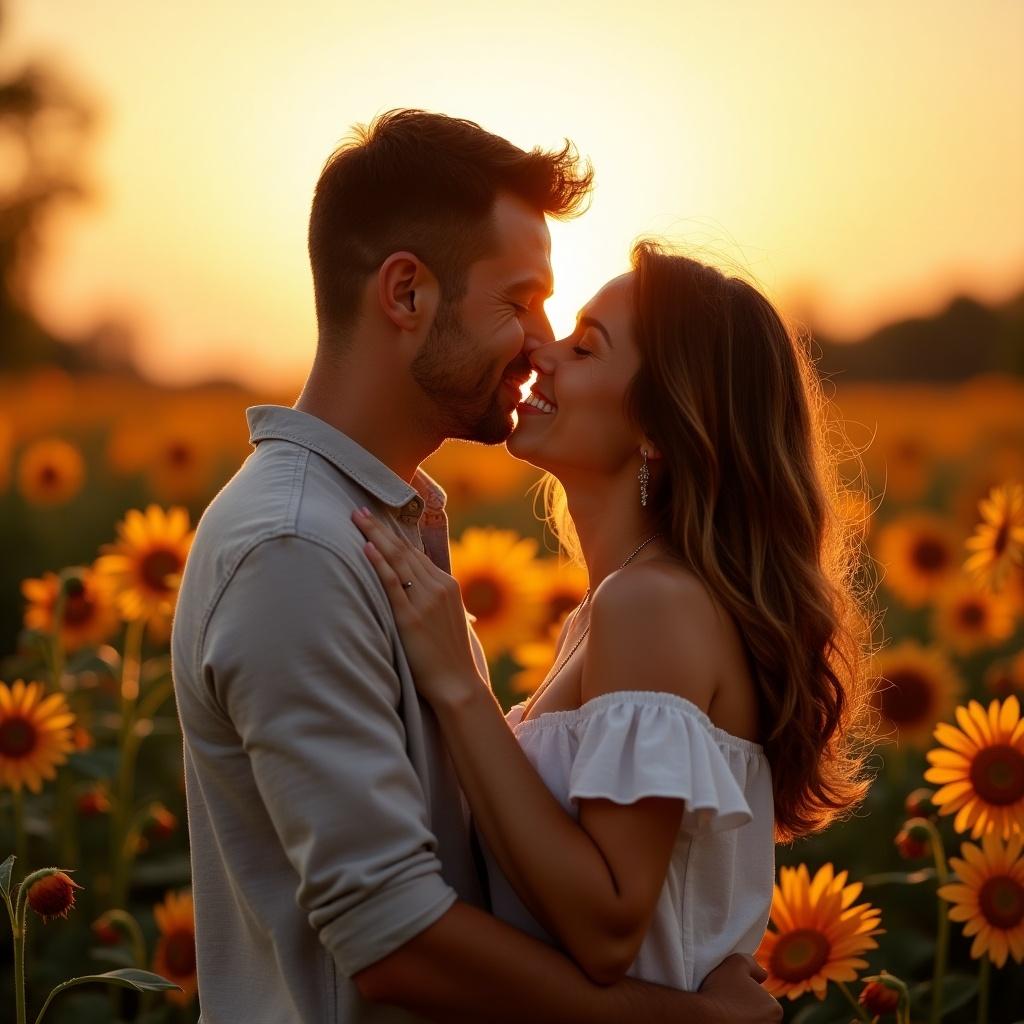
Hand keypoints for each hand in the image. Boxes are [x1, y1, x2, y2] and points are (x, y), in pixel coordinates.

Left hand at [352, 507, 484, 706]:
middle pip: (404, 550)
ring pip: (398, 560)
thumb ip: (432, 599)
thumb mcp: (447, 618)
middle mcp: (438, 587)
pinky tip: (367, 549)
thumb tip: (413, 588)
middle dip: (380, 528)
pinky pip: (393, 584)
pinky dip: (379, 564)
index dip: (394, 535)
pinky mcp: (411, 618)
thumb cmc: (448, 655)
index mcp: (447, 585)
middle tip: (359, 509)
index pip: (416, 553)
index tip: (377, 519)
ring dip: (376, 536)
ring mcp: (425, 601)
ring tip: (357, 519)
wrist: (457, 683)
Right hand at [697, 954, 780, 1023]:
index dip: (746, 992)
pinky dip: (732, 1023)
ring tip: (723, 1013)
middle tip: (727, 1002)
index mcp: (775, 1010)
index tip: (732, 992)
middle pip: (758, 1013)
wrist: (702, 1018)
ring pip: (749, 1022)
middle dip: (746, 1007)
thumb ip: (753, 964)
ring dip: (740, 1018)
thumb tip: (763, 974)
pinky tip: (721, 1020)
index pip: (762, 998)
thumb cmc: (720, 990)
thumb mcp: (737, 962)